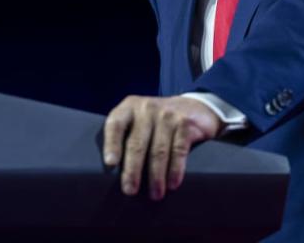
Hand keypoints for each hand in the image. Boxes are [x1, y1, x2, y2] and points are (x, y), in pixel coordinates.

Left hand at [102, 95, 222, 200]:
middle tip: (130, 190)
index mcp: (129, 108)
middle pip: (137, 143)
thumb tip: (111, 173)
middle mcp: (147, 109)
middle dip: (132, 170)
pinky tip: (172, 184)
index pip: (115, 124)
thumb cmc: (156, 122)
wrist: (193, 108)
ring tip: (155, 194)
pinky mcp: (186, 124)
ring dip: (156, 176)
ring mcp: (167, 115)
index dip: (112, 144)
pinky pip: (178, 151)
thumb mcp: (138, 121)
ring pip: (158, 151)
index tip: (110, 164)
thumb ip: (125, 137)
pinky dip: (175, 170)